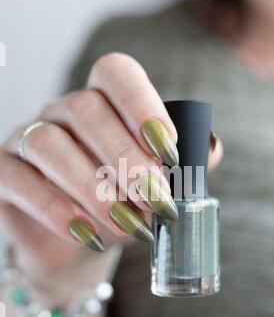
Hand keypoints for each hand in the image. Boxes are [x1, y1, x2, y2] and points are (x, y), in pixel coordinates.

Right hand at [0, 53, 222, 275]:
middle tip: (158, 200)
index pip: (116, 73)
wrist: (82, 243)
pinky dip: (57, 211)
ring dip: (95, 187)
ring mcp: (28, 138)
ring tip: (130, 225)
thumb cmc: (125, 205)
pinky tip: (89, 236)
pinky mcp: (5, 173)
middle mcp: (63, 112)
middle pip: (87, 110)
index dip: (142, 103)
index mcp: (103, 101)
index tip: (171, 149)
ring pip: (51, 144)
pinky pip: (20, 181)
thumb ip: (186, 166)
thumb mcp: (158, 186)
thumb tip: (210, 148)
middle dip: (127, 158)